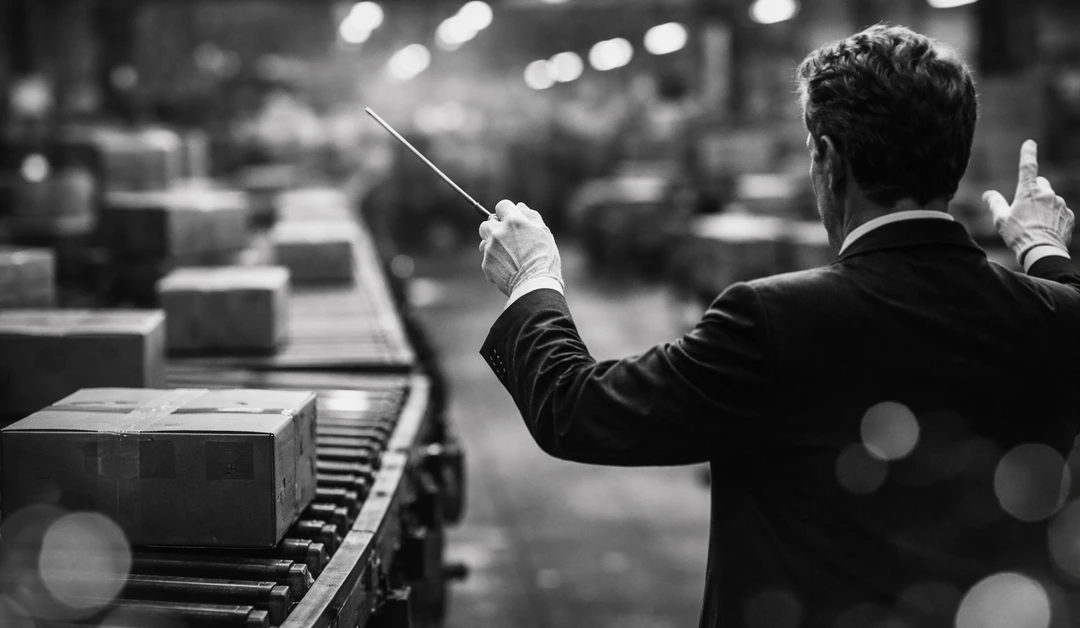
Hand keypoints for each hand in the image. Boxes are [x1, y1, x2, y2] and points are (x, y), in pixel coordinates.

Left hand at [479, 199, 562, 296]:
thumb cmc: (544, 258)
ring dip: (492, 244)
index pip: (502, 205)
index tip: (512, 220)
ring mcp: (490, 248)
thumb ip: (531, 216)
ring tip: (508, 255)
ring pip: (484, 241)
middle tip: (508, 238)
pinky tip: (508, 268)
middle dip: (495, 228)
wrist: (536, 285)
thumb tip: (520, 207)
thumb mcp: (544, 233)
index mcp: (513, 221)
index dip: (507, 212)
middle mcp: (498, 232)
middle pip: (487, 222)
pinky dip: (494, 261)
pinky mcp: (486, 264)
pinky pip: (486, 258)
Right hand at [983, 140, 1073, 264]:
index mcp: (1029, 191)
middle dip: (1034, 191)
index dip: (1028, 153)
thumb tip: (988, 193)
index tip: (1030, 143)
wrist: (1042, 252)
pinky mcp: (1069, 216)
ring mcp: (1060, 204)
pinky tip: (1045, 230)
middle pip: (1040, 184)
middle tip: (1023, 209)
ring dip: (1043, 207)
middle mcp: (1048, 194)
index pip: (1028, 166)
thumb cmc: (1019, 235)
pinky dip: (1053, 218)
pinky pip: (1060, 212)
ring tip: (1034, 226)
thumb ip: (994, 203)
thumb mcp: (1001, 219)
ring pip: (1050, 199)